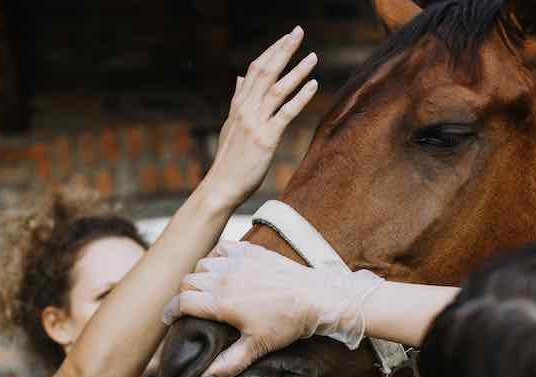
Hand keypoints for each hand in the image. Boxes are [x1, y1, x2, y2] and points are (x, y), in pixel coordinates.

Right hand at [162, 241, 383, 376]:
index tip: (169, 318)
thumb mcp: (257, 347)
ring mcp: (237, 261)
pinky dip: (214, 257)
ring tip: (203, 289)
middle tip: (187, 307)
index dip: (170, 311)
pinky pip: (221, 248)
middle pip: (188, 282)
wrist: (315, 297)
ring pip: (202, 264)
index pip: (182, 302)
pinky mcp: (250, 251)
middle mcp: (224, 278)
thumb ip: (229, 363)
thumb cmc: (286, 324)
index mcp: (221, 302)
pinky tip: (219, 266)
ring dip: (198, 276)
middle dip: (183, 295)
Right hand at [202, 28, 317, 208]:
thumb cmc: (229, 159)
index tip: (285, 38)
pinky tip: (313, 85)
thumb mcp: (230, 125)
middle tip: (298, 32)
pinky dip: (300, 97)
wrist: (221, 186)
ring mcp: (256, 123)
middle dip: (283, 50)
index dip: (271, 51)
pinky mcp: (267, 138)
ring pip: (278, 89)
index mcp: (238, 105)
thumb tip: (240, 78)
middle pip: (266, 71)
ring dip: (297, 71)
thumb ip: (237, 100)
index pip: (255, 69)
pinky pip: (286, 113)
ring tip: (313, 57)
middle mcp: (246, 109)